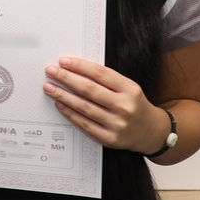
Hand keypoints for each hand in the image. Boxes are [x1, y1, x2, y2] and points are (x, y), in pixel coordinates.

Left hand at [43, 57, 169, 153]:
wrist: (150, 132)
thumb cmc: (134, 105)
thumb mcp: (128, 87)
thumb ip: (106, 79)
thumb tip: (76, 69)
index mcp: (129, 89)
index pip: (100, 74)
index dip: (80, 66)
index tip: (63, 61)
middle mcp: (124, 106)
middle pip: (89, 89)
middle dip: (66, 78)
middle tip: (51, 71)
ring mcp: (117, 124)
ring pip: (84, 107)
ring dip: (63, 96)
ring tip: (49, 87)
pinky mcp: (109, 139)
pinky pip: (84, 124)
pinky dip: (70, 113)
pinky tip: (59, 104)